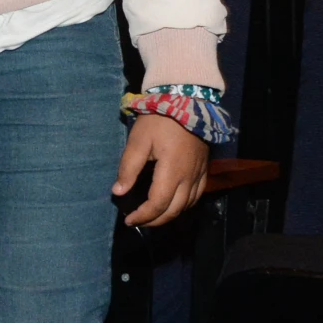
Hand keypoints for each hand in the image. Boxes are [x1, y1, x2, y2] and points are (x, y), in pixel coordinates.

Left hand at [113, 112, 209, 227]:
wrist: (188, 100)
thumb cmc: (160, 119)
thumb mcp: (139, 140)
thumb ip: (128, 168)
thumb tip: (118, 192)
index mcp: (172, 172)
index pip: (158, 204)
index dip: (143, 216)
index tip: (128, 220)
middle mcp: (189, 177)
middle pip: (174, 210)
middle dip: (155, 221)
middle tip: (138, 222)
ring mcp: (199, 174)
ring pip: (187, 206)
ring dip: (169, 215)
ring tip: (152, 216)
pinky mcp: (204, 168)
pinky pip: (196, 196)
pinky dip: (183, 206)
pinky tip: (173, 204)